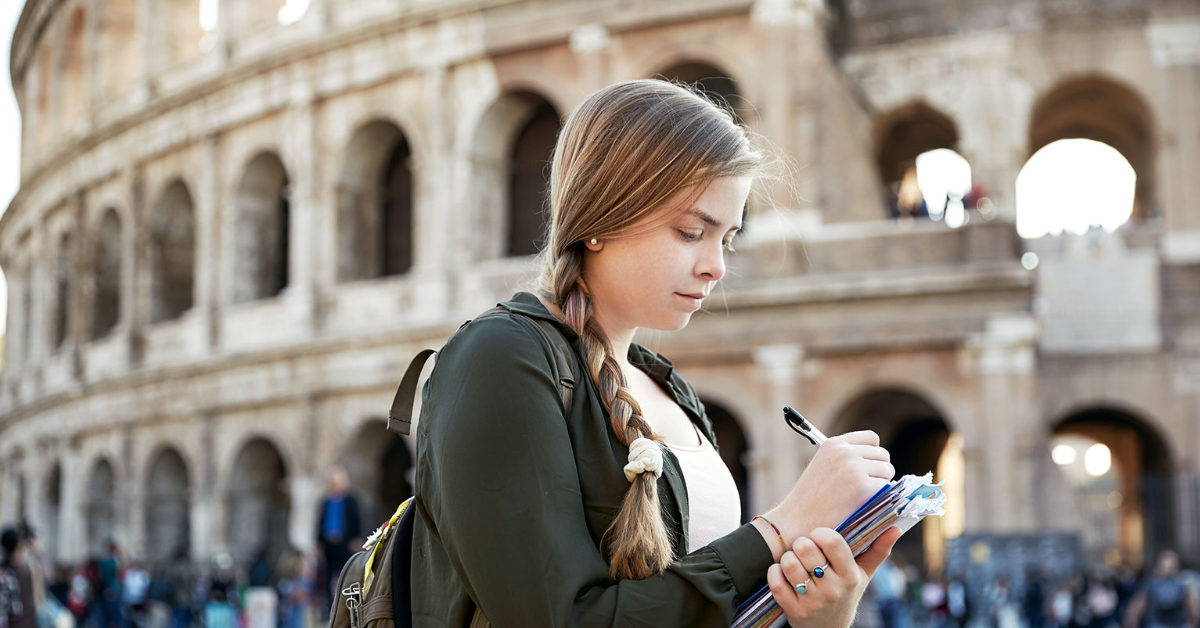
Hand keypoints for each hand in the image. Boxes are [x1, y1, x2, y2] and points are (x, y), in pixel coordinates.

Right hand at [764, 431, 893, 549]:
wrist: (798, 521)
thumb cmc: (810, 499)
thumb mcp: (823, 466)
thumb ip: (845, 458)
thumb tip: (875, 458)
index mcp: (834, 444)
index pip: (871, 438)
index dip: (874, 453)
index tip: (869, 467)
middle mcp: (845, 451)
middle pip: (882, 455)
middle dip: (879, 471)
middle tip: (866, 488)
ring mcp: (855, 468)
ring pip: (887, 470)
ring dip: (881, 484)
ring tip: (863, 497)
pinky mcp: (864, 487)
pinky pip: (887, 488)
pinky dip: (881, 498)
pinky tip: (865, 505)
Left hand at [767, 526, 901, 627]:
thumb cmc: (846, 593)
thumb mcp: (863, 574)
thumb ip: (878, 550)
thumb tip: (896, 528)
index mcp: (850, 576)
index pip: (831, 541)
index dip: (820, 533)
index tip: (818, 536)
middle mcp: (833, 589)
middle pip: (805, 548)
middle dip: (801, 544)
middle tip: (804, 549)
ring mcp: (812, 601)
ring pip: (788, 563)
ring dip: (787, 558)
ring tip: (795, 562)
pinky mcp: (793, 610)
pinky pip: (775, 581)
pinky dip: (774, 573)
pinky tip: (783, 574)